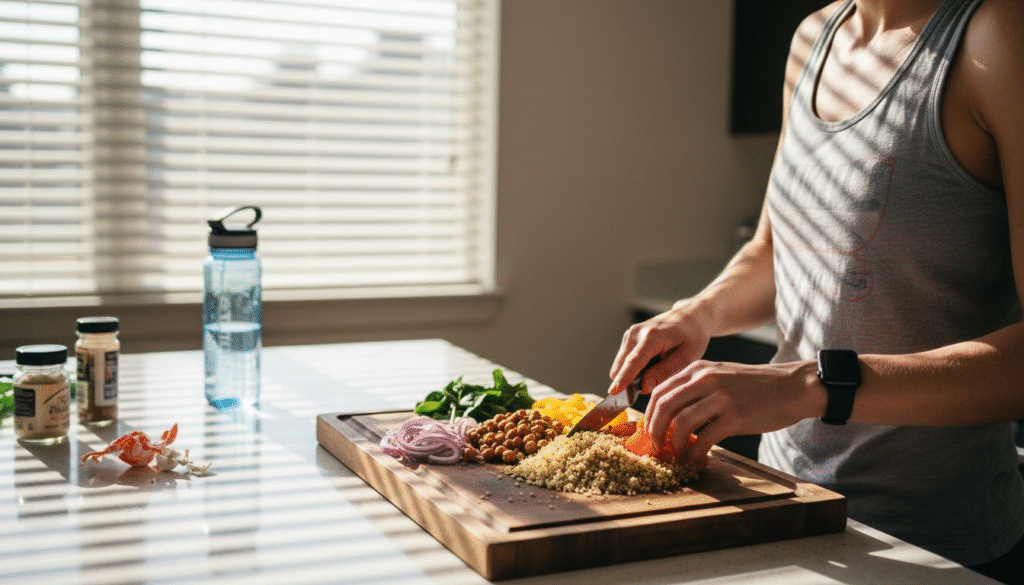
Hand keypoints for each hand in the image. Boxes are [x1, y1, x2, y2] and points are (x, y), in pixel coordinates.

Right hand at [608, 299, 713, 396]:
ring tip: (655, 374)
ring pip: (621, 365)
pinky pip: (624, 360)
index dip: (623, 378)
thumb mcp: (688, 357)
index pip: (634, 361)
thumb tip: (643, 387)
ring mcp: (630, 333)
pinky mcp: (628, 337)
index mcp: (652, 336)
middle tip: (650, 389)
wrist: (690, 317)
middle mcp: (636, 333)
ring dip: (631, 375)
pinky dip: (633, 369)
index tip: (613, 392)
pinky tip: (651, 366)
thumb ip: (665, 372)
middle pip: (622, 365)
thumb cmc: (693, 337)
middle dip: (628, 382)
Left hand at [644, 359, 822, 464]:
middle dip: (655, 432)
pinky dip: (696, 453)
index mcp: (698, 370)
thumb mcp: (721, 376)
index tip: (650, 433)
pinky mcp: (736, 416)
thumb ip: (696, 389)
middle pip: (664, 407)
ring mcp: (721, 397)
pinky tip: (699, 459)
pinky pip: (705, 438)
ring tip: (679, 457)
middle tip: (657, 449)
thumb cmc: (756, 386)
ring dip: (674, 445)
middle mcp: (705, 379)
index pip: (660, 392)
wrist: (794, 386)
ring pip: (680, 423)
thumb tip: (671, 415)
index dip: (649, 416)